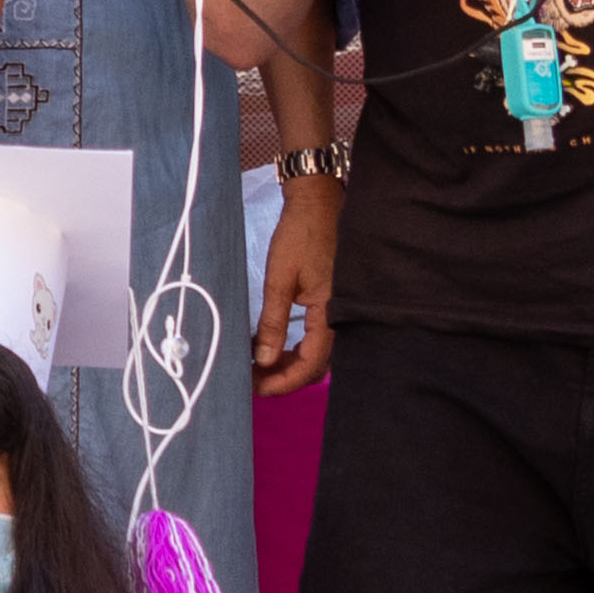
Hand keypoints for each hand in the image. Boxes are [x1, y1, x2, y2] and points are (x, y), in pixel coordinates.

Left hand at [252, 174, 341, 399]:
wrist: (318, 204)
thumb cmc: (299, 236)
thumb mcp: (279, 279)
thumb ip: (273, 323)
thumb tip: (263, 360)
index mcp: (331, 313)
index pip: (310, 365)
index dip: (283, 382)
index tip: (256, 389)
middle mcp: (341, 317)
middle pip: (316, 364)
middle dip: (284, 376)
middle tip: (252, 379)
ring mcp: (339, 310)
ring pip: (317, 352)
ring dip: (289, 363)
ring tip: (258, 364)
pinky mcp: (333, 302)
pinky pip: (317, 336)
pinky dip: (296, 346)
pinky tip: (274, 345)